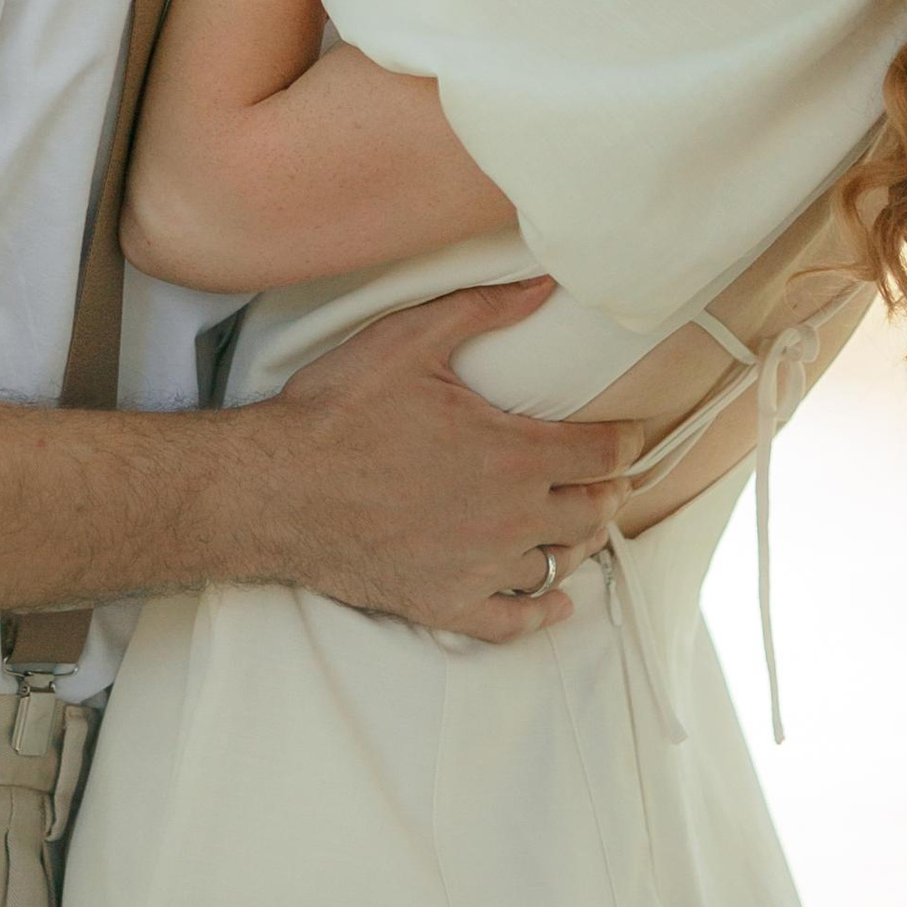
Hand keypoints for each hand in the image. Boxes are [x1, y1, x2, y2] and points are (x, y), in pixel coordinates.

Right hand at [244, 279, 641, 643]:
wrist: (278, 490)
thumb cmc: (340, 412)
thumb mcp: (409, 341)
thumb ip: (483, 310)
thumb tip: (543, 284)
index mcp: (514, 455)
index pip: (602, 453)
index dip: (625, 441)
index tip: (628, 434)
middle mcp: (510, 518)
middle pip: (593, 512)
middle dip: (607, 490)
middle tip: (605, 476)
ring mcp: (480, 569)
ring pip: (560, 564)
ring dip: (578, 542)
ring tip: (577, 523)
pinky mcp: (445, 605)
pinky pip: (514, 622)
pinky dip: (542, 612)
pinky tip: (553, 600)